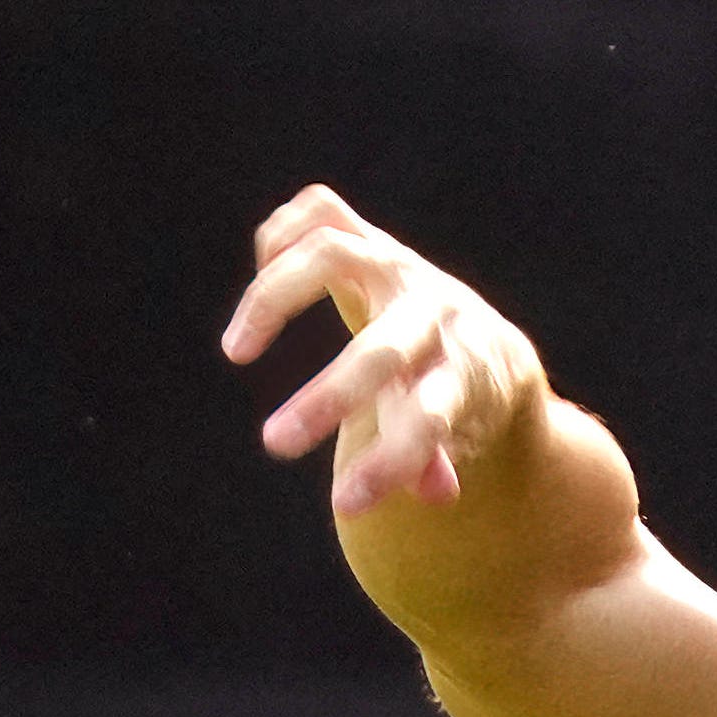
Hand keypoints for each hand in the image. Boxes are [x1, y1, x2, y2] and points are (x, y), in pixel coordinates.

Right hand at [222, 187, 563, 516]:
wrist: (479, 337)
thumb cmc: (452, 397)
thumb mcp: (453, 437)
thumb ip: (434, 461)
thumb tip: (434, 495)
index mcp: (458, 369)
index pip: (432, 417)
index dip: (392, 462)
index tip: (345, 504)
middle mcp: (431, 313)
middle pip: (385, 350)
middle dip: (328, 398)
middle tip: (272, 446)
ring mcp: (398, 265)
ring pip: (333, 254)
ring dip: (272, 297)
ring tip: (236, 351)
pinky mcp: (369, 238)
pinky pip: (320, 212)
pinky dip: (278, 236)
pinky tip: (260, 277)